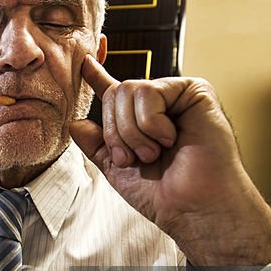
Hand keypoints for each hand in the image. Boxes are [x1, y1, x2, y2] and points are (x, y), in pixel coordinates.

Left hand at [68, 56, 270, 265]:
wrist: (193, 208)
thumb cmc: (163, 194)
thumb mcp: (117, 169)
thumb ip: (97, 144)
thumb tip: (75, 123)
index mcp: (142, 120)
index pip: (114, 92)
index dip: (96, 75)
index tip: (84, 62)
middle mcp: (160, 104)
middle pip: (115, 93)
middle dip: (116, 132)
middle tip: (134, 159)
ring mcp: (177, 95)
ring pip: (127, 90)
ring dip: (133, 131)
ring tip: (154, 153)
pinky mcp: (195, 91)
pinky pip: (149, 93)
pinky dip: (151, 123)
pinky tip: (171, 139)